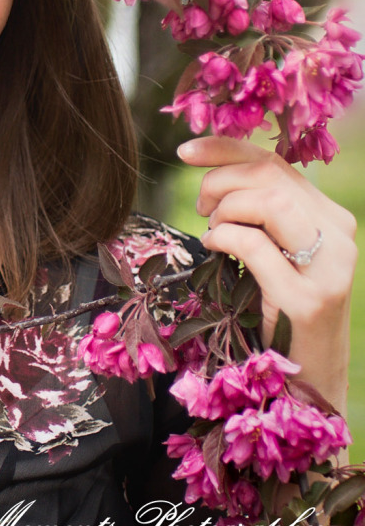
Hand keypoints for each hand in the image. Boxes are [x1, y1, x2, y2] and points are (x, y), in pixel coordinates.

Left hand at [178, 135, 355, 411]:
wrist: (312, 376)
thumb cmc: (281, 310)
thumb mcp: (275, 251)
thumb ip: (260, 214)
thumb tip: (213, 174)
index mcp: (331, 217)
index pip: (277, 163)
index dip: (226, 149)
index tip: (185, 150)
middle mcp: (339, 235)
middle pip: (269, 176)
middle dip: (219, 181)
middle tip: (200, 207)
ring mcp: (329, 268)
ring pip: (270, 202)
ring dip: (225, 210)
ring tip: (212, 230)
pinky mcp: (309, 300)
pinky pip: (256, 246)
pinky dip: (225, 238)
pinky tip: (215, 247)